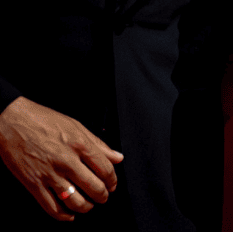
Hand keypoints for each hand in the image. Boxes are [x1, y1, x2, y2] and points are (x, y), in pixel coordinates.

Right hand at [0, 97, 122, 220]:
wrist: (12, 122)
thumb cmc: (43, 120)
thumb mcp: (76, 126)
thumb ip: (98, 143)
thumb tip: (117, 157)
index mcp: (79, 144)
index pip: (105, 169)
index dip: (112, 180)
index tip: (112, 184)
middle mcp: (67, 161)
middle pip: (93, 187)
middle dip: (102, 196)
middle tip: (104, 197)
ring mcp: (49, 174)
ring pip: (74, 201)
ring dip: (86, 207)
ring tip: (89, 206)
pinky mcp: (33, 184)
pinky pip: (51, 206)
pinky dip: (63, 216)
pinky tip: (69, 215)